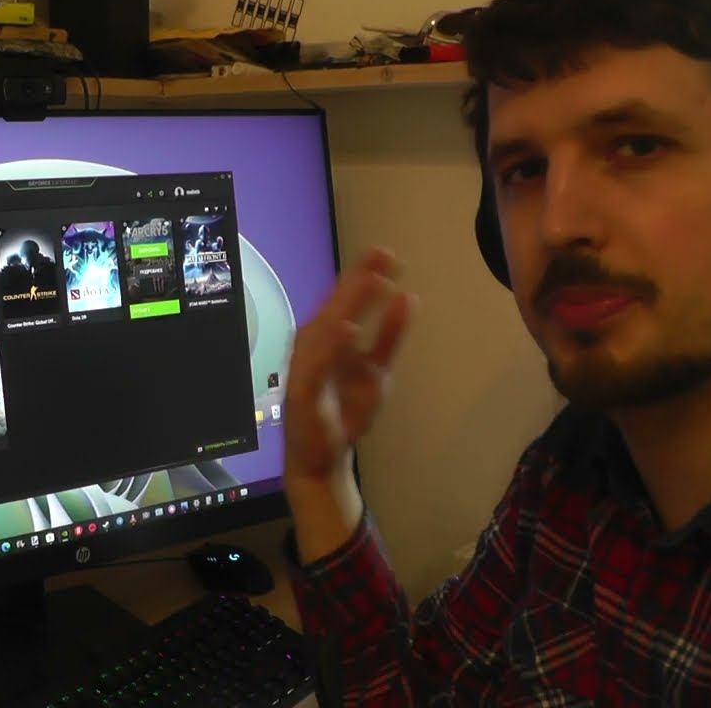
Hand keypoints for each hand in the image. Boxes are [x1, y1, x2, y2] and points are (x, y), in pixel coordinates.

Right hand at [284, 248, 415, 558]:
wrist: (322, 458)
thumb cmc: (344, 411)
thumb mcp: (378, 371)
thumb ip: (389, 336)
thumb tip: (408, 296)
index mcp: (330, 336)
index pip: (347, 300)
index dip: (365, 274)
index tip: (389, 253)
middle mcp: (313, 345)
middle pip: (336, 306)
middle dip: (357, 280)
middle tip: (382, 255)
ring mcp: (305, 366)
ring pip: (326, 328)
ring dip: (347, 304)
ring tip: (371, 282)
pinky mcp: (302, 391)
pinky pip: (316, 365)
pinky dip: (330, 346)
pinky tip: (347, 328)